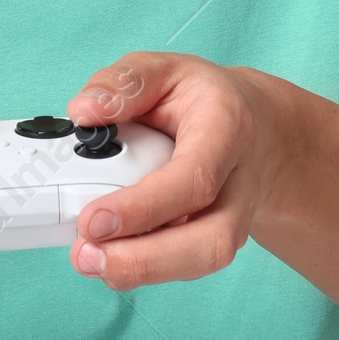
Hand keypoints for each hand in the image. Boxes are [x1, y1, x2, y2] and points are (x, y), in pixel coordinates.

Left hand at [64, 53, 294, 289]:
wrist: (254, 126)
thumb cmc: (202, 97)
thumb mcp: (165, 69)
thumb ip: (125, 83)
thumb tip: (83, 111)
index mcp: (227, 128)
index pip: (194, 177)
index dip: (144, 206)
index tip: (92, 220)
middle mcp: (240, 181)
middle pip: (211, 240)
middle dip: (146, 261)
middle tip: (85, 255)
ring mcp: (236, 216)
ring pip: (203, 260)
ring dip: (142, 271)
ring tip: (89, 260)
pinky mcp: (217, 238)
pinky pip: (187, 265)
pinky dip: (146, 269)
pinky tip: (109, 257)